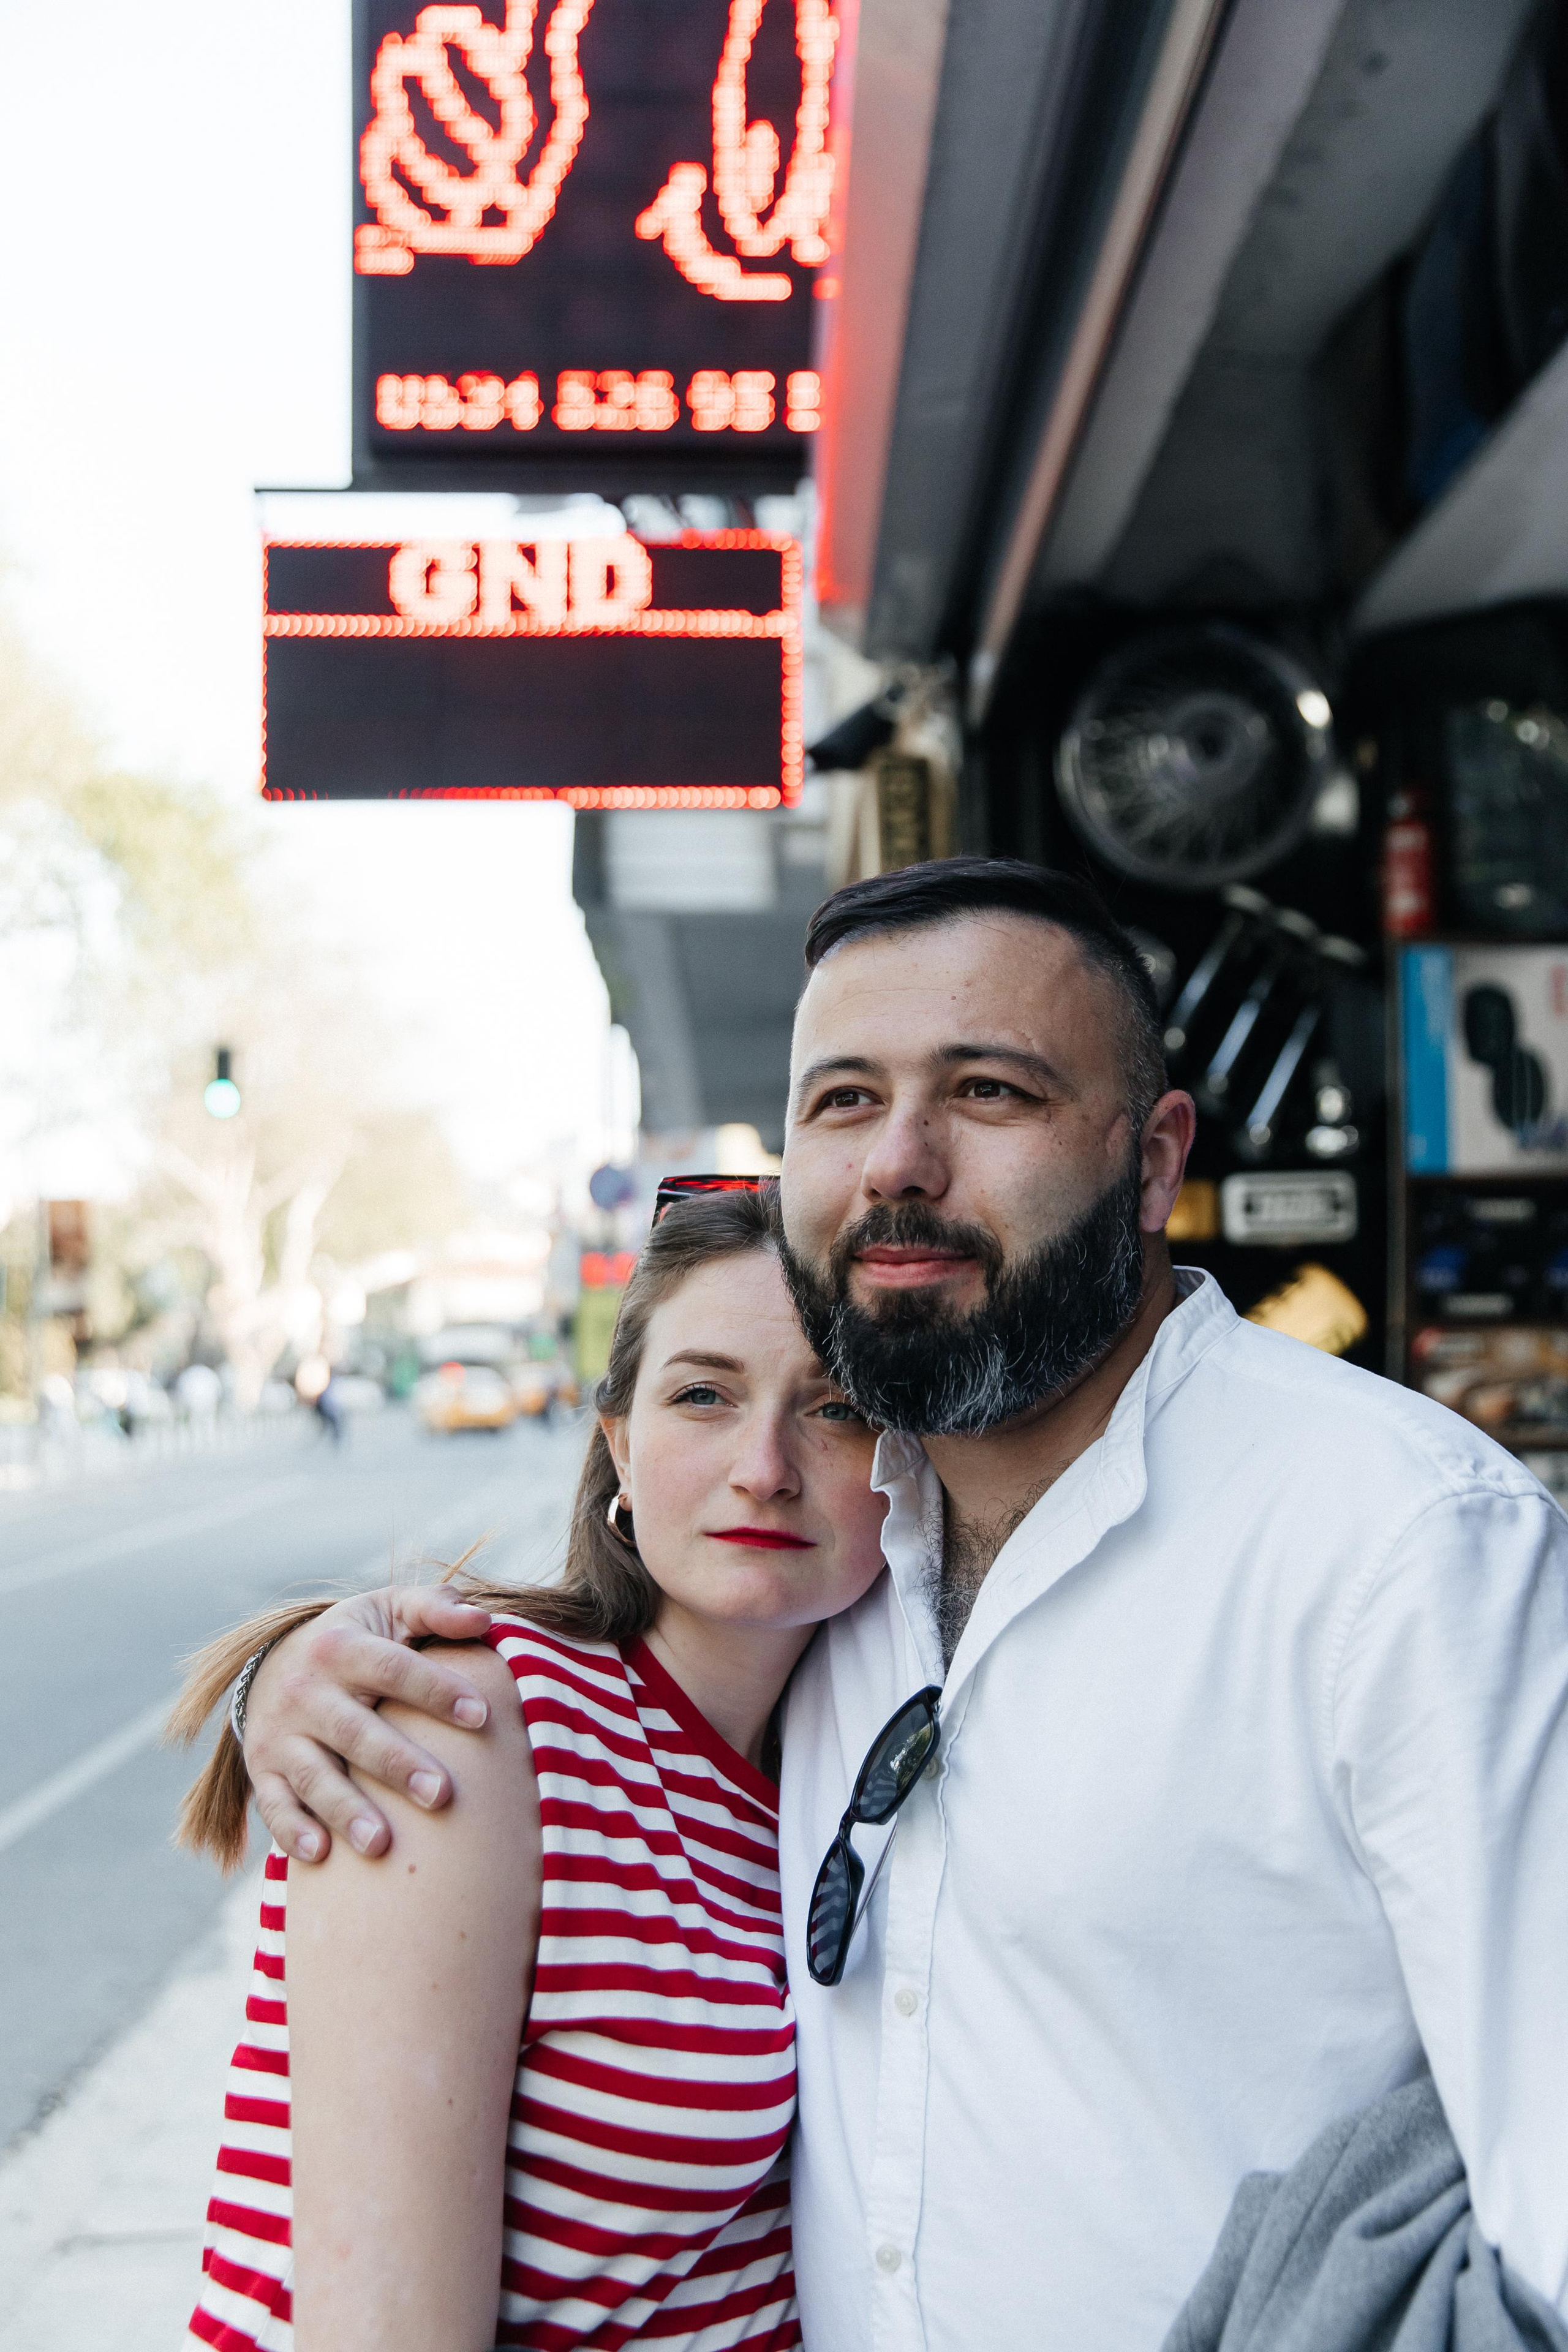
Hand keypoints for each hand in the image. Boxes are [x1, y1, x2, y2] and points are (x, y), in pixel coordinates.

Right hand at [245, 1587, 492, 1863]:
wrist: (275, 1660)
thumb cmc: (358, 1639)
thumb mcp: (390, 1609)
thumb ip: (435, 1608)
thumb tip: (483, 1621)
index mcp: (342, 1647)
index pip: (393, 1669)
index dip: (436, 1690)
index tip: (481, 1716)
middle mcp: (306, 1691)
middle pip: (355, 1730)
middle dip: (397, 1764)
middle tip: (442, 1795)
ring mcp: (281, 1734)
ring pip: (313, 1775)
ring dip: (345, 1810)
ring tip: (382, 1844)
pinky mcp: (263, 1769)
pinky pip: (273, 1803)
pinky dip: (291, 1830)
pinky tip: (319, 1854)